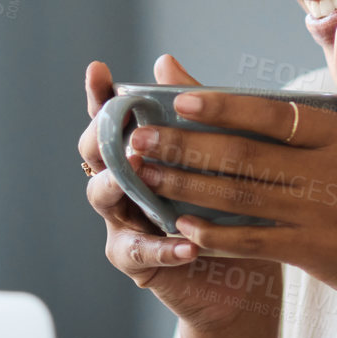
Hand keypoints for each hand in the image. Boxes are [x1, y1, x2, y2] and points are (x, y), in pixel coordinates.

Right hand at [80, 54, 283, 333]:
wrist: (242, 275)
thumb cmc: (230, 208)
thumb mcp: (221, 157)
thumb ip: (194, 112)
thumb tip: (164, 62)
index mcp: (140, 152)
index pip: (112, 118)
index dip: (99, 94)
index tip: (99, 69)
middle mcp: (123, 183)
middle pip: (94, 153)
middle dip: (100, 137)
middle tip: (118, 127)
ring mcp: (123, 221)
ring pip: (102, 196)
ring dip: (116, 183)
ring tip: (132, 176)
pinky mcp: (135, 261)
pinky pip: (138, 251)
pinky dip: (161, 246)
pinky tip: (186, 244)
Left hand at [123, 15, 336, 324]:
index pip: (275, 116)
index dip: (226, 107)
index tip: (180, 99)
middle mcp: (331, 174)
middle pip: (246, 157)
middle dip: (187, 147)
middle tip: (139, 138)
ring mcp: (319, 216)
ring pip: (240, 198)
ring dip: (187, 187)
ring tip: (144, 174)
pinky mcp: (311, 254)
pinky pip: (253, 242)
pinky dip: (215, 235)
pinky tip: (179, 224)